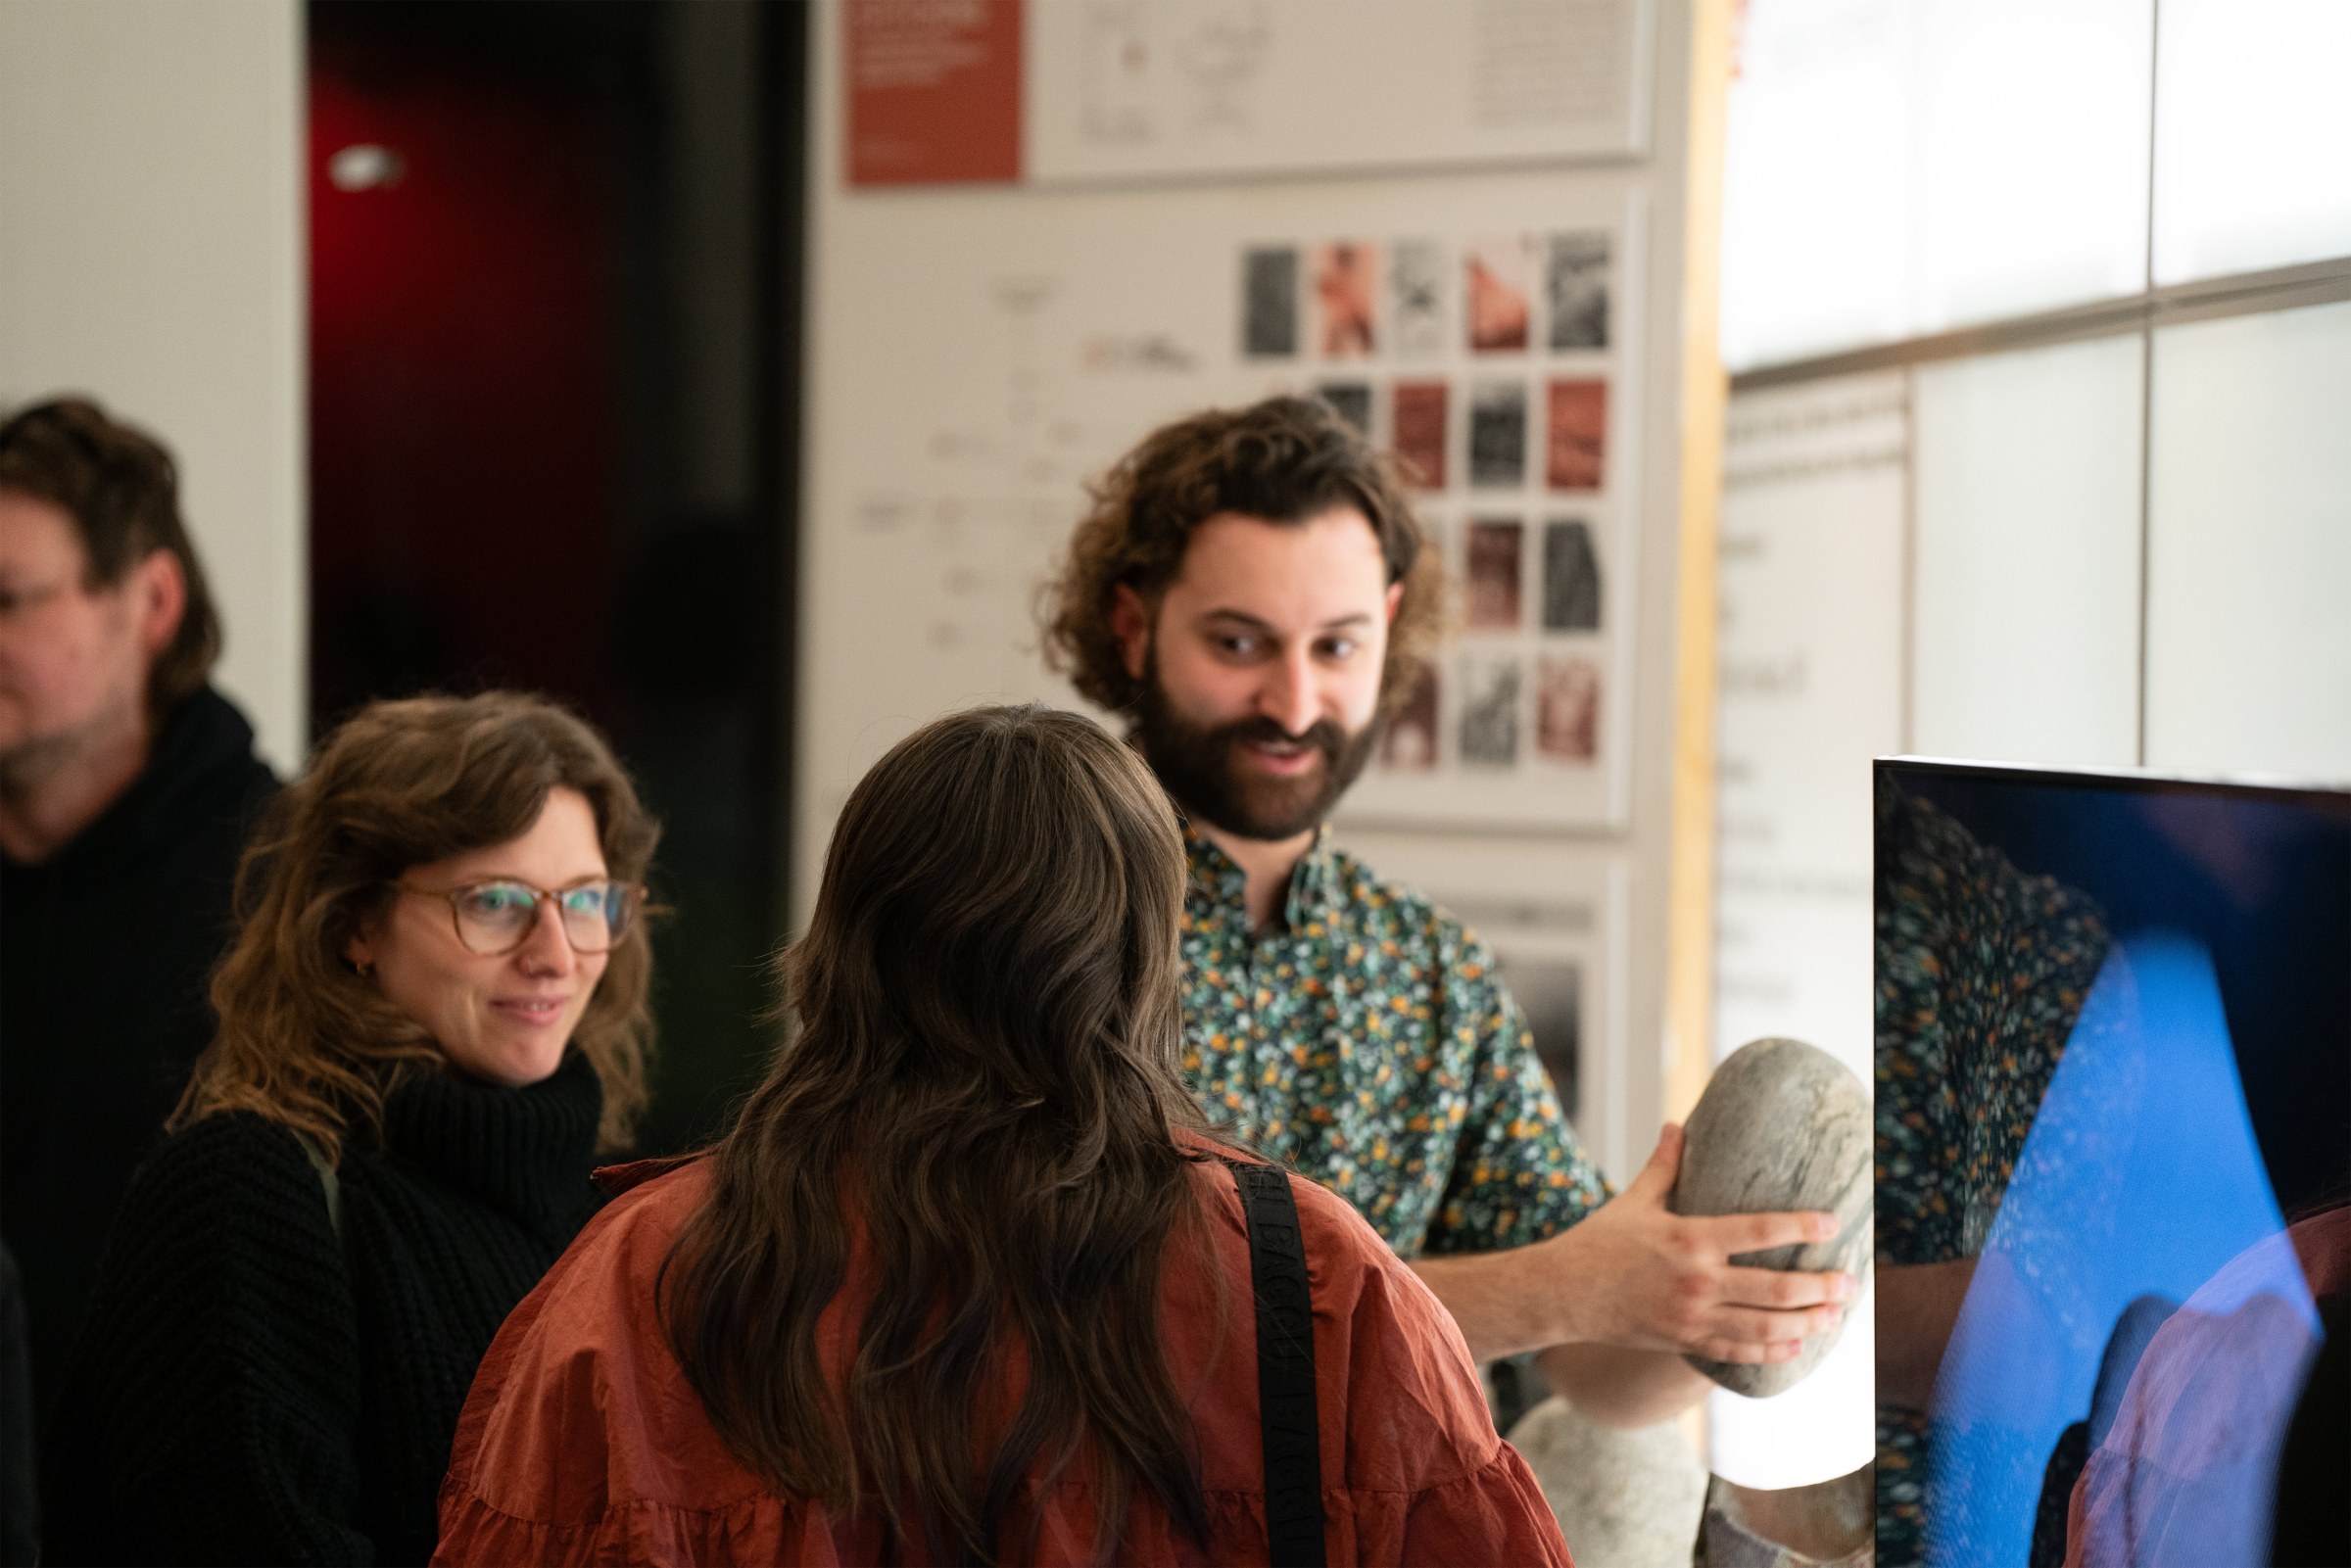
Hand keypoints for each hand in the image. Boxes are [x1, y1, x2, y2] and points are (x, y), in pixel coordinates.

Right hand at [1550, 1123, 1856, 1363]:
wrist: (1562, 1293)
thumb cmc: (1598, 1241)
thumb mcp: (1633, 1200)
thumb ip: (1664, 1166)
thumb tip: (1678, 1124)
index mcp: (1689, 1238)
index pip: (1759, 1232)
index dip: (1800, 1227)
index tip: (1832, 1224)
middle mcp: (1696, 1280)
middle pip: (1774, 1288)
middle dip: (1819, 1287)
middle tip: (1850, 1282)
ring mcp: (1691, 1316)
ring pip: (1764, 1327)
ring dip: (1806, 1322)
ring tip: (1834, 1315)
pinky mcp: (1684, 1341)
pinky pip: (1737, 1352)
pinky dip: (1772, 1352)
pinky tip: (1797, 1346)